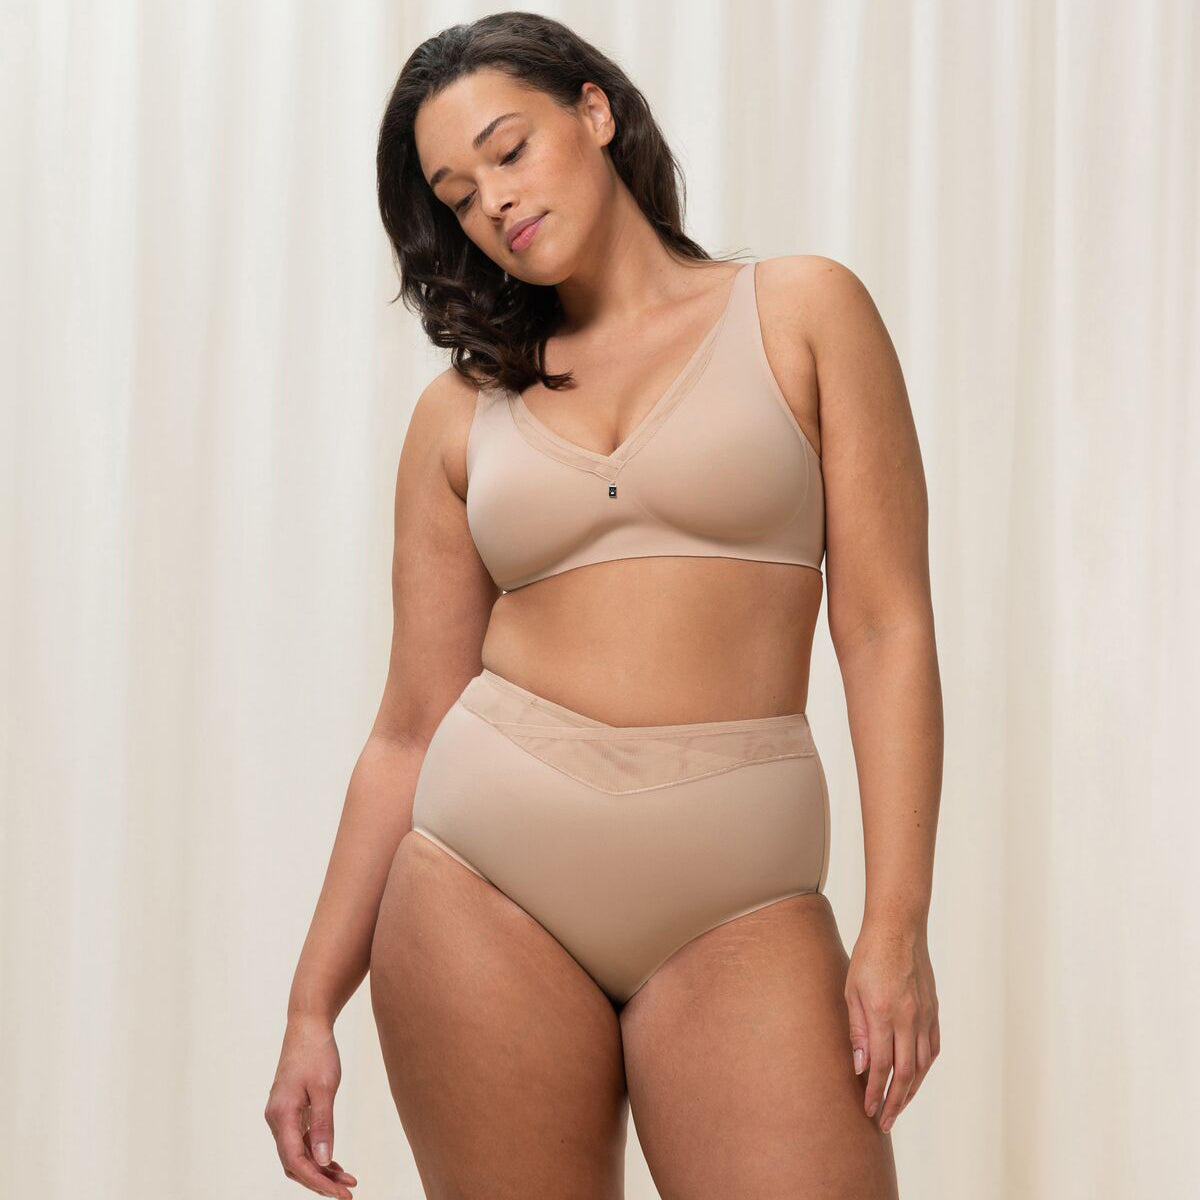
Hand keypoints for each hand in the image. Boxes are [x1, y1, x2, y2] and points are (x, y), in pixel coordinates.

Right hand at [264, 1014, 357, 1198]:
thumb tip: (323, 1161)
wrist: (308, 1024)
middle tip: (348, 1192)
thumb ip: (323, 1125)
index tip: (340, 1194)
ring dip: (320, 1168)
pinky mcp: (290, 1109)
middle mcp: (276, 1119)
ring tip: (347, 1179)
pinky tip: (334, 1160)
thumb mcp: (324, 1088)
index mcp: (281, 1115)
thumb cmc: (317, 1052)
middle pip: (294, 1162)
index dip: (317, 1181)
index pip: (295, 1160)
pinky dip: (317, 1152)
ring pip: (298, 1153)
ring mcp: (282, 1114)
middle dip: (320, 1180)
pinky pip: (300, 1140)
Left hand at [844, 918, 939, 1133]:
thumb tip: (860, 1066)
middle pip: (905, 1074)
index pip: (881, 1066)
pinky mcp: (933, 1011)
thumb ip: (857, 1029)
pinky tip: (915, 1079)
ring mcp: (924, 1016)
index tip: (868, 1111)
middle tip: (884, 1123)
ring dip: (910, 1091)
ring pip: (921, 1066)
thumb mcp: (851, 990)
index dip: (875, 1093)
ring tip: (897, 1107)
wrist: (899, 929)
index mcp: (883, 1013)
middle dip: (894, 1103)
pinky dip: (924, 1069)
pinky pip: (932, 1049)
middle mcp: (908, 1019)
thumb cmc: (869, 956)